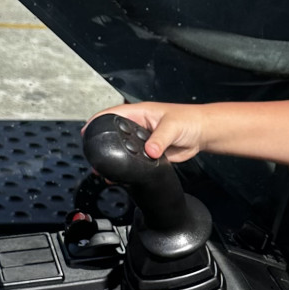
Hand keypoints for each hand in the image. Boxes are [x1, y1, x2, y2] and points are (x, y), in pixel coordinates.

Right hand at [86, 101, 206, 162]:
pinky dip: (127, 168)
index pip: (113, 114)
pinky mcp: (149, 154)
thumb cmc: (189, 120)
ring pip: (123, 150)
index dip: (98, 121)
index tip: (87, 131)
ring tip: (103, 169)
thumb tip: (150, 150)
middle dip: (103, 144)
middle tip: (94, 156)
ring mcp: (142, 141)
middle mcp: (138, 126)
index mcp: (140, 113)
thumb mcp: (172, 126)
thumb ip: (160, 139)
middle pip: (114, 135)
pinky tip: (121, 176)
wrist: (201, 134)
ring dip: (115, 159)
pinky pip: (134, 161)